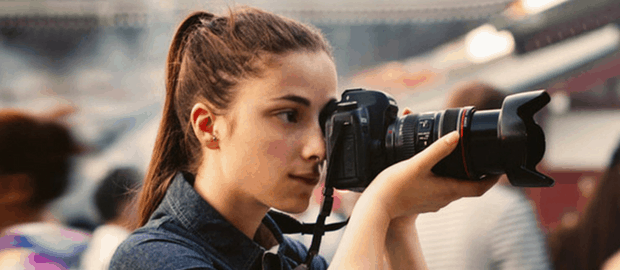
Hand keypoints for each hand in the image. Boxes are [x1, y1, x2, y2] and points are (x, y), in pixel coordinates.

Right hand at [360, 107, 499, 219]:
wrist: (376, 207)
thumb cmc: (396, 187)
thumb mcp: (417, 163)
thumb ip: (437, 149)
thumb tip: (456, 136)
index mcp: (448, 190)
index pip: (480, 188)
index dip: (493, 179)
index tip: (500, 168)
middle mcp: (444, 198)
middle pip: (469, 187)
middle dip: (477, 174)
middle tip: (481, 159)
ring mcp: (433, 202)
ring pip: (454, 188)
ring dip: (460, 175)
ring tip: (459, 159)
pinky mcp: (422, 201)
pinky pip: (440, 189)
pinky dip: (444, 178)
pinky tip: (433, 170)